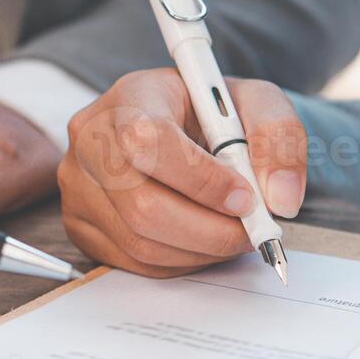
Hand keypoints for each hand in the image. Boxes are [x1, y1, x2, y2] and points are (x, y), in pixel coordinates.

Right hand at [59, 69, 305, 276]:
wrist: (176, 125)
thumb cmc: (210, 113)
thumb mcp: (254, 102)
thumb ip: (279, 138)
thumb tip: (281, 198)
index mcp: (129, 97)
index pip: (148, 141)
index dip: (201, 180)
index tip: (246, 198)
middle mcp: (90, 141)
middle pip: (142, 205)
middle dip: (210, 230)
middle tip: (252, 231)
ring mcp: (78, 187)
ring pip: (140, 241)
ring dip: (201, 250)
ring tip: (231, 233)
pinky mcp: (80, 224)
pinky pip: (132, 261)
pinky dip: (179, 260)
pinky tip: (201, 239)